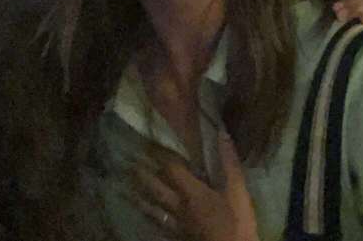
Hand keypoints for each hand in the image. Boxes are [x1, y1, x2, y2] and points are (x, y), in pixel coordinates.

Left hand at [131, 132, 258, 240]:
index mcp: (192, 193)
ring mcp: (176, 225)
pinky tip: (142, 220)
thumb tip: (222, 133)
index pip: (171, 169)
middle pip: (156, 189)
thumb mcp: (238, 191)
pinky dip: (149, 222)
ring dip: (139, 198)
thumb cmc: (236, 223)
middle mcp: (179, 207)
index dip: (160, 155)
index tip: (149, 143)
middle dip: (143, 175)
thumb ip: (229, 163)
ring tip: (125, 189)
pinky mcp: (177, 239)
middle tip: (129, 163)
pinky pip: (158, 228)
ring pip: (152, 210)